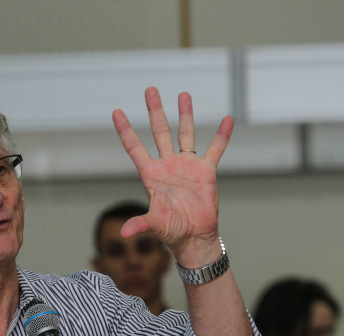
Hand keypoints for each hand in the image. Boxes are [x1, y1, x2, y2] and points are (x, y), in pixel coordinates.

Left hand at [113, 88, 232, 261]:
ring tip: (183, 94)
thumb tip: (123, 233)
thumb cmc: (171, 231)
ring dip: (185, 114)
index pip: (135, 148)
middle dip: (155, 111)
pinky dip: (222, 135)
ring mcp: (187, 166)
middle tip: (150, 89)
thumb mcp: (154, 225)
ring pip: (185, 134)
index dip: (126, 130)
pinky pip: (215, 149)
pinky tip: (227, 120)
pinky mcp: (206, 172)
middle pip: (160, 132)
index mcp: (151, 175)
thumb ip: (140, 224)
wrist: (194, 237)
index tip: (116, 111)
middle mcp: (167, 165)